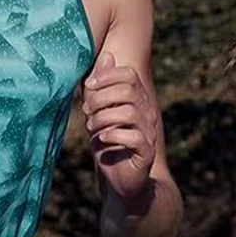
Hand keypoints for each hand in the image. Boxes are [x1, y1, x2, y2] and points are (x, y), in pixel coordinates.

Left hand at [83, 49, 157, 203]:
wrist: (120, 180)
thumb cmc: (107, 143)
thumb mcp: (97, 113)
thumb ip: (100, 88)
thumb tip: (107, 56)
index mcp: (137, 99)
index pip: (128, 74)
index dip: (106, 77)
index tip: (88, 88)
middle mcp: (147, 112)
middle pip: (128, 90)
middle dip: (100, 98)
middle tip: (86, 112)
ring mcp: (149, 132)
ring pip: (129, 112)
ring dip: (103, 118)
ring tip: (92, 128)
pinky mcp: (146, 152)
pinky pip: (134, 136)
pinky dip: (113, 135)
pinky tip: (103, 140)